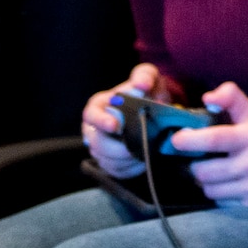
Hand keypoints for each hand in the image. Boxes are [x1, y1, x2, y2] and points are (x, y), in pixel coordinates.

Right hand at [79, 64, 176, 179]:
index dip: (101, 121)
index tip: (116, 126)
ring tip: (145, 151)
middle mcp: (94, 128)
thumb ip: (144, 76)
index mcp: (98, 106)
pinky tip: (142, 160)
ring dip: (127, 159)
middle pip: (97, 143)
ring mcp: (101, 148)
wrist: (156, 111)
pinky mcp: (111, 163)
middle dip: (118, 147)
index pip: (91, 115)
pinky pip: (117, 172)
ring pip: (106, 160)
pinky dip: (131, 168)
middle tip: (139, 146)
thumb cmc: (147, 92)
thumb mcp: (148, 77)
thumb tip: (141, 84)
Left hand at [175, 81, 247, 208]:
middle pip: (204, 170)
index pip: (214, 139)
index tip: (176, 140)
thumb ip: (230, 97)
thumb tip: (208, 98)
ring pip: (207, 187)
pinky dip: (215, 191)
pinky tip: (224, 183)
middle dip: (195, 163)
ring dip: (204, 179)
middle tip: (197, 157)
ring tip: (212, 169)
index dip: (191, 140)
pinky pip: (217, 200)